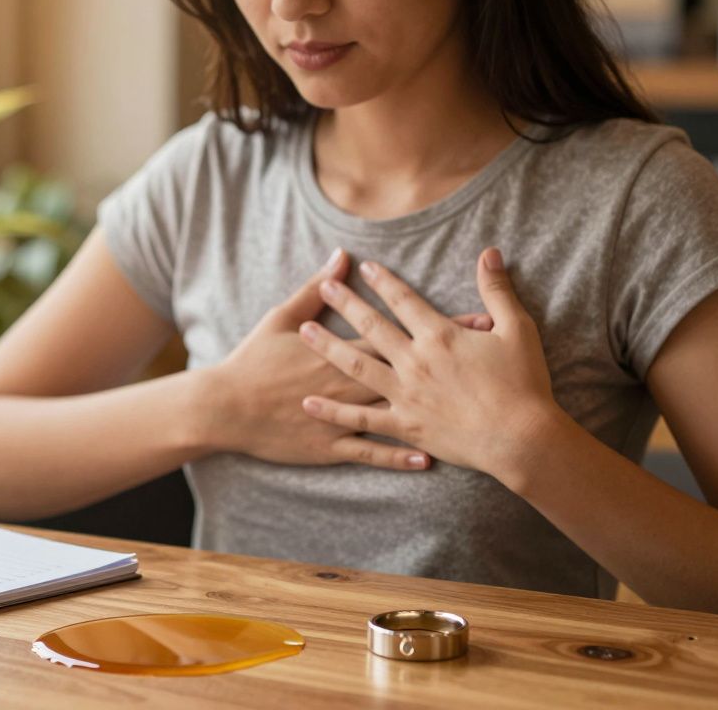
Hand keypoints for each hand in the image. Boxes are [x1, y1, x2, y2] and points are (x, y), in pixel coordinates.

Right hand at [204, 249, 490, 469]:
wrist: (227, 407)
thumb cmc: (253, 361)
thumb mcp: (282, 317)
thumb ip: (315, 288)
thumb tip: (340, 257)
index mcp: (343, 352)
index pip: (402, 334)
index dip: (441, 328)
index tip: (478, 319)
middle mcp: (350, 384)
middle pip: (410, 373)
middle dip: (452, 367)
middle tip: (490, 362)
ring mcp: (342, 418)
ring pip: (396, 415)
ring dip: (433, 414)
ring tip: (468, 413)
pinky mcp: (331, 447)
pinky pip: (371, 452)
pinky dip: (399, 456)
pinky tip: (428, 460)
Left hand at [297, 247, 563, 484]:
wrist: (521, 438)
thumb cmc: (523, 384)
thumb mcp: (517, 329)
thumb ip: (497, 290)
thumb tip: (489, 252)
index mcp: (440, 336)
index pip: (404, 300)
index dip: (383, 282)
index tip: (364, 268)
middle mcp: (415, 361)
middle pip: (372, 326)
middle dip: (346, 303)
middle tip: (325, 287)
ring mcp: (405, 394)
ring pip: (356, 366)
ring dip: (328, 347)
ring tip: (304, 332)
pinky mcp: (403, 425)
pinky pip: (360, 418)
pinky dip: (333, 411)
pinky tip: (309, 403)